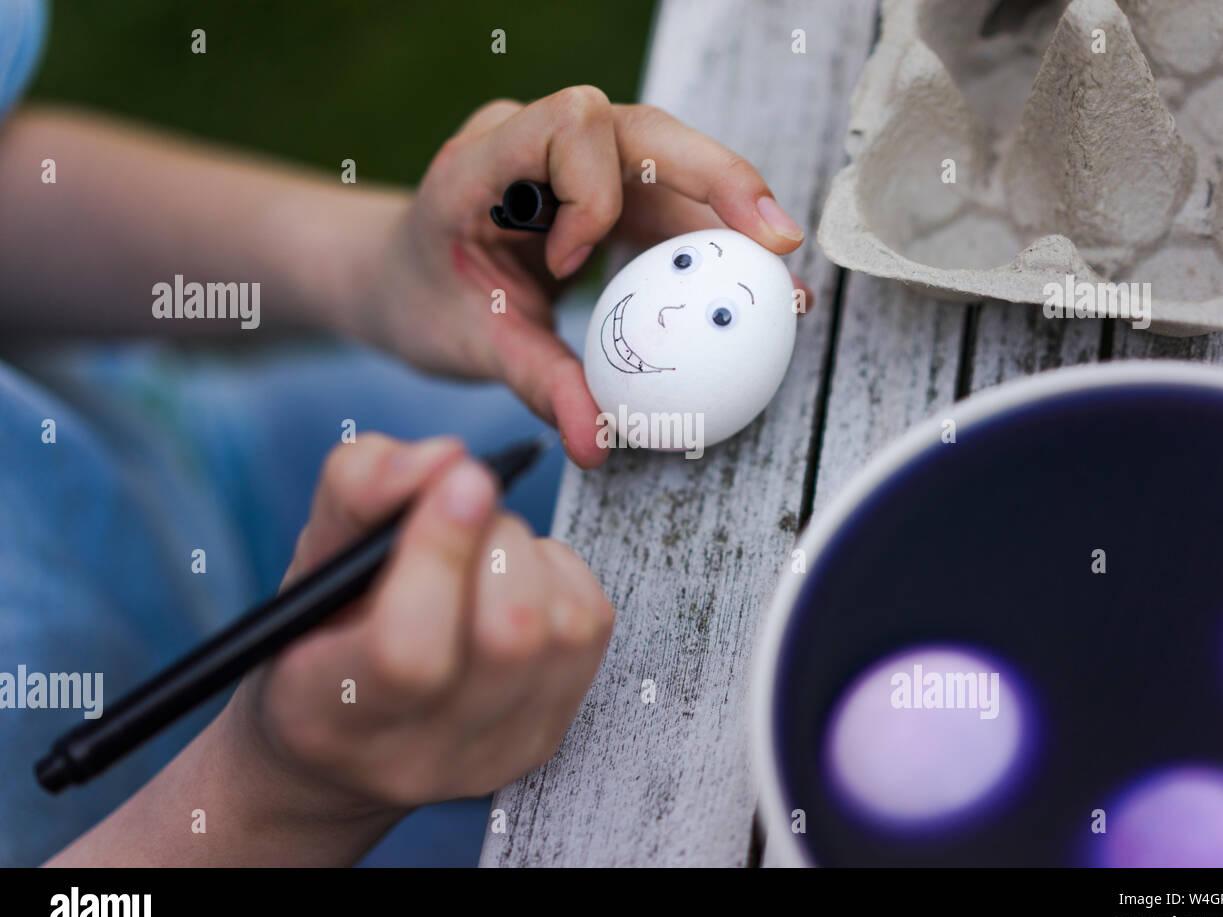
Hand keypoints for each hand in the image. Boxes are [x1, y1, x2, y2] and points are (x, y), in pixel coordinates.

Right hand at [227, 433, 614, 815]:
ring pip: (559, 627)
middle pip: (507, 634)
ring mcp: (495, 753)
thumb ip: (359, 491)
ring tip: (480, 552)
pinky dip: (559, 576)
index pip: (408, 650)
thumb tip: (444, 457)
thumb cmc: (322, 632)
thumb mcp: (314, 555)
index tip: (461, 479)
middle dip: (496, 536)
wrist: (350, 736)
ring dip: (529, 554)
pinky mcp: (548, 732)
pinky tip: (514, 581)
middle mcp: (418, 754)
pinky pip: (589, 626)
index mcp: (328, 714)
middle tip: (462, 508)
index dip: (443, 552)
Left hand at [350, 86, 811, 467]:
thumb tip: (597, 443)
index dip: (593, 189)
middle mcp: (537, 142)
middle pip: (645, 130)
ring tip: (781, 278)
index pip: (569, 125)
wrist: (399, 282)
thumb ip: (537, 385)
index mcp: (484, 160)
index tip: (575, 265)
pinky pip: (669, 202)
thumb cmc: (423, 301)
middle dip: (719, 178)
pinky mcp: (606, 189)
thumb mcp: (471, 346)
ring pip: (671, 163)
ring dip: (730, 215)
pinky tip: (748, 280)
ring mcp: (576, 162)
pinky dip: (710, 239)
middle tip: (775, 241)